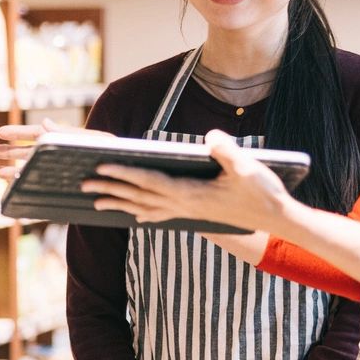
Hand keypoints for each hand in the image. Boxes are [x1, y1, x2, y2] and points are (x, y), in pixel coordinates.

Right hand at [0, 123, 117, 181]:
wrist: (131, 175)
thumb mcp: (95, 142)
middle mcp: (63, 154)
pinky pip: (44, 185)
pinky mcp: (68, 185)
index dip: (20, 133)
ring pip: (35, 168)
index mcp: (69, 140)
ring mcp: (65, 170)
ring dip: (16, 169)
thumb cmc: (115, 154)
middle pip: (32, 150)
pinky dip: (30, 185)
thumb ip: (68, 135)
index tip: (0, 132)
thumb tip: (43, 123)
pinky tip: (17, 187)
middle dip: (13, 151)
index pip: (39, 134)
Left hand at [83, 130, 294, 232]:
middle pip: (139, 195)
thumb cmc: (263, 192)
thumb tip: (210, 137)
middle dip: (110, 188)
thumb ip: (229, 152)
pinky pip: (158, 214)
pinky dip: (139, 212)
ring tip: (94, 200)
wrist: (277, 221)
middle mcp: (183, 205)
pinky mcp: (193, 215)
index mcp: (191, 193)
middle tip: (82, 183)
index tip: (102, 166)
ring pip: (143, 208)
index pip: (150, 181)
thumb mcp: (249, 168)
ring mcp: (186, 212)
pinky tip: (131, 214)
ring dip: (118, 203)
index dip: (125, 173)